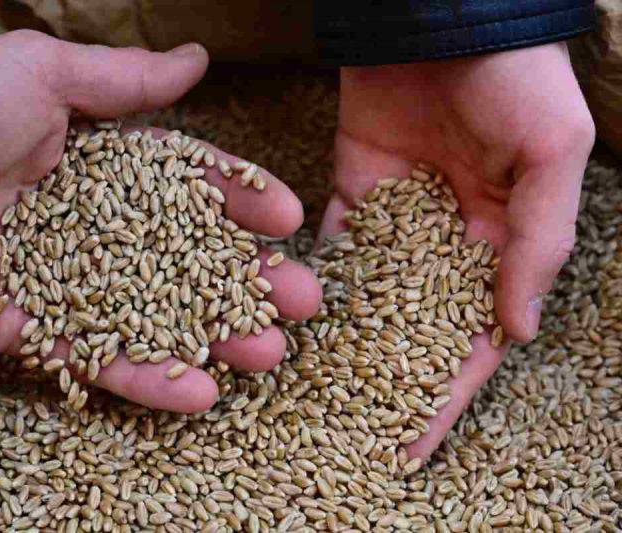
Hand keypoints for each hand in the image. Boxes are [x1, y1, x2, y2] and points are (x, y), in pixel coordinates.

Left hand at [0, 30, 321, 411]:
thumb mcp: (42, 74)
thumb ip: (125, 83)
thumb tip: (197, 60)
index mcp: (96, 163)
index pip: (185, 187)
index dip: (237, 202)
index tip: (285, 220)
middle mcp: (88, 224)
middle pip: (183, 259)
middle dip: (245, 280)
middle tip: (302, 300)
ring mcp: (63, 282)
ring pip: (152, 316)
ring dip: (213, 338)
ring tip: (267, 355)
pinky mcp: (30, 331)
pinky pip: (95, 358)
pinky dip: (144, 378)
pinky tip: (200, 394)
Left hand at [319, 43, 593, 456]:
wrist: (439, 12)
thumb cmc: (515, 76)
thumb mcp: (551, 153)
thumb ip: (539, 241)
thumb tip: (515, 332)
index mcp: (499, 241)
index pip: (471, 336)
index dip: (443, 394)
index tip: (410, 446)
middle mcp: (445, 238)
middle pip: (412, 328)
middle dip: (384, 383)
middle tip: (343, 437)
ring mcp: (394, 216)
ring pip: (367, 294)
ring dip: (342, 341)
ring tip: (304, 392)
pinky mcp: (349, 189)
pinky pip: (331, 245)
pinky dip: (312, 282)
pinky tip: (285, 324)